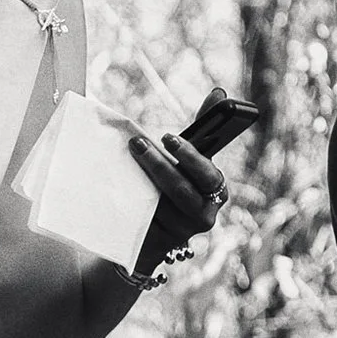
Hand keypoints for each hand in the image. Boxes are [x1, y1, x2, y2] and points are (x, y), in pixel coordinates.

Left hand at [126, 129, 227, 277]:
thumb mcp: (185, 160)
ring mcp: (182, 232)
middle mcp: (204, 213)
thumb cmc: (171, 186)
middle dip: (158, 166)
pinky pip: (144, 224)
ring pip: (161, 207)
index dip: (190, 157)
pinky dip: (131, 206)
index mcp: (215, 189)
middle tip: (136, 143)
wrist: (151, 232)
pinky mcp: (160, 245)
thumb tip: (218, 93)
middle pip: (182, 191)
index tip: (167, 138)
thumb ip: (202, 129)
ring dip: (140, 184)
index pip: (208, 174)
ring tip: (123, 164)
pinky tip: (118, 190)